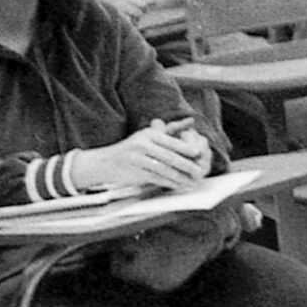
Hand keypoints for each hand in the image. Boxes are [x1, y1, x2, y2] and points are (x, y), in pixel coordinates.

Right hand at [77, 119, 210, 191]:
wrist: (107, 162)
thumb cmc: (133, 147)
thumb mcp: (148, 135)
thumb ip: (170, 129)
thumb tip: (191, 121)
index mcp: (148, 135)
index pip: (170, 142)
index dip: (185, 148)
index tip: (199, 153)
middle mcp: (142, 145)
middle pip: (169, 157)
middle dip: (186, 165)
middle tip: (199, 170)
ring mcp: (138, 160)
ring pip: (164, 170)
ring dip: (180, 177)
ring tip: (192, 181)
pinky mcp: (136, 173)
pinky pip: (156, 179)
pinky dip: (169, 183)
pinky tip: (178, 185)